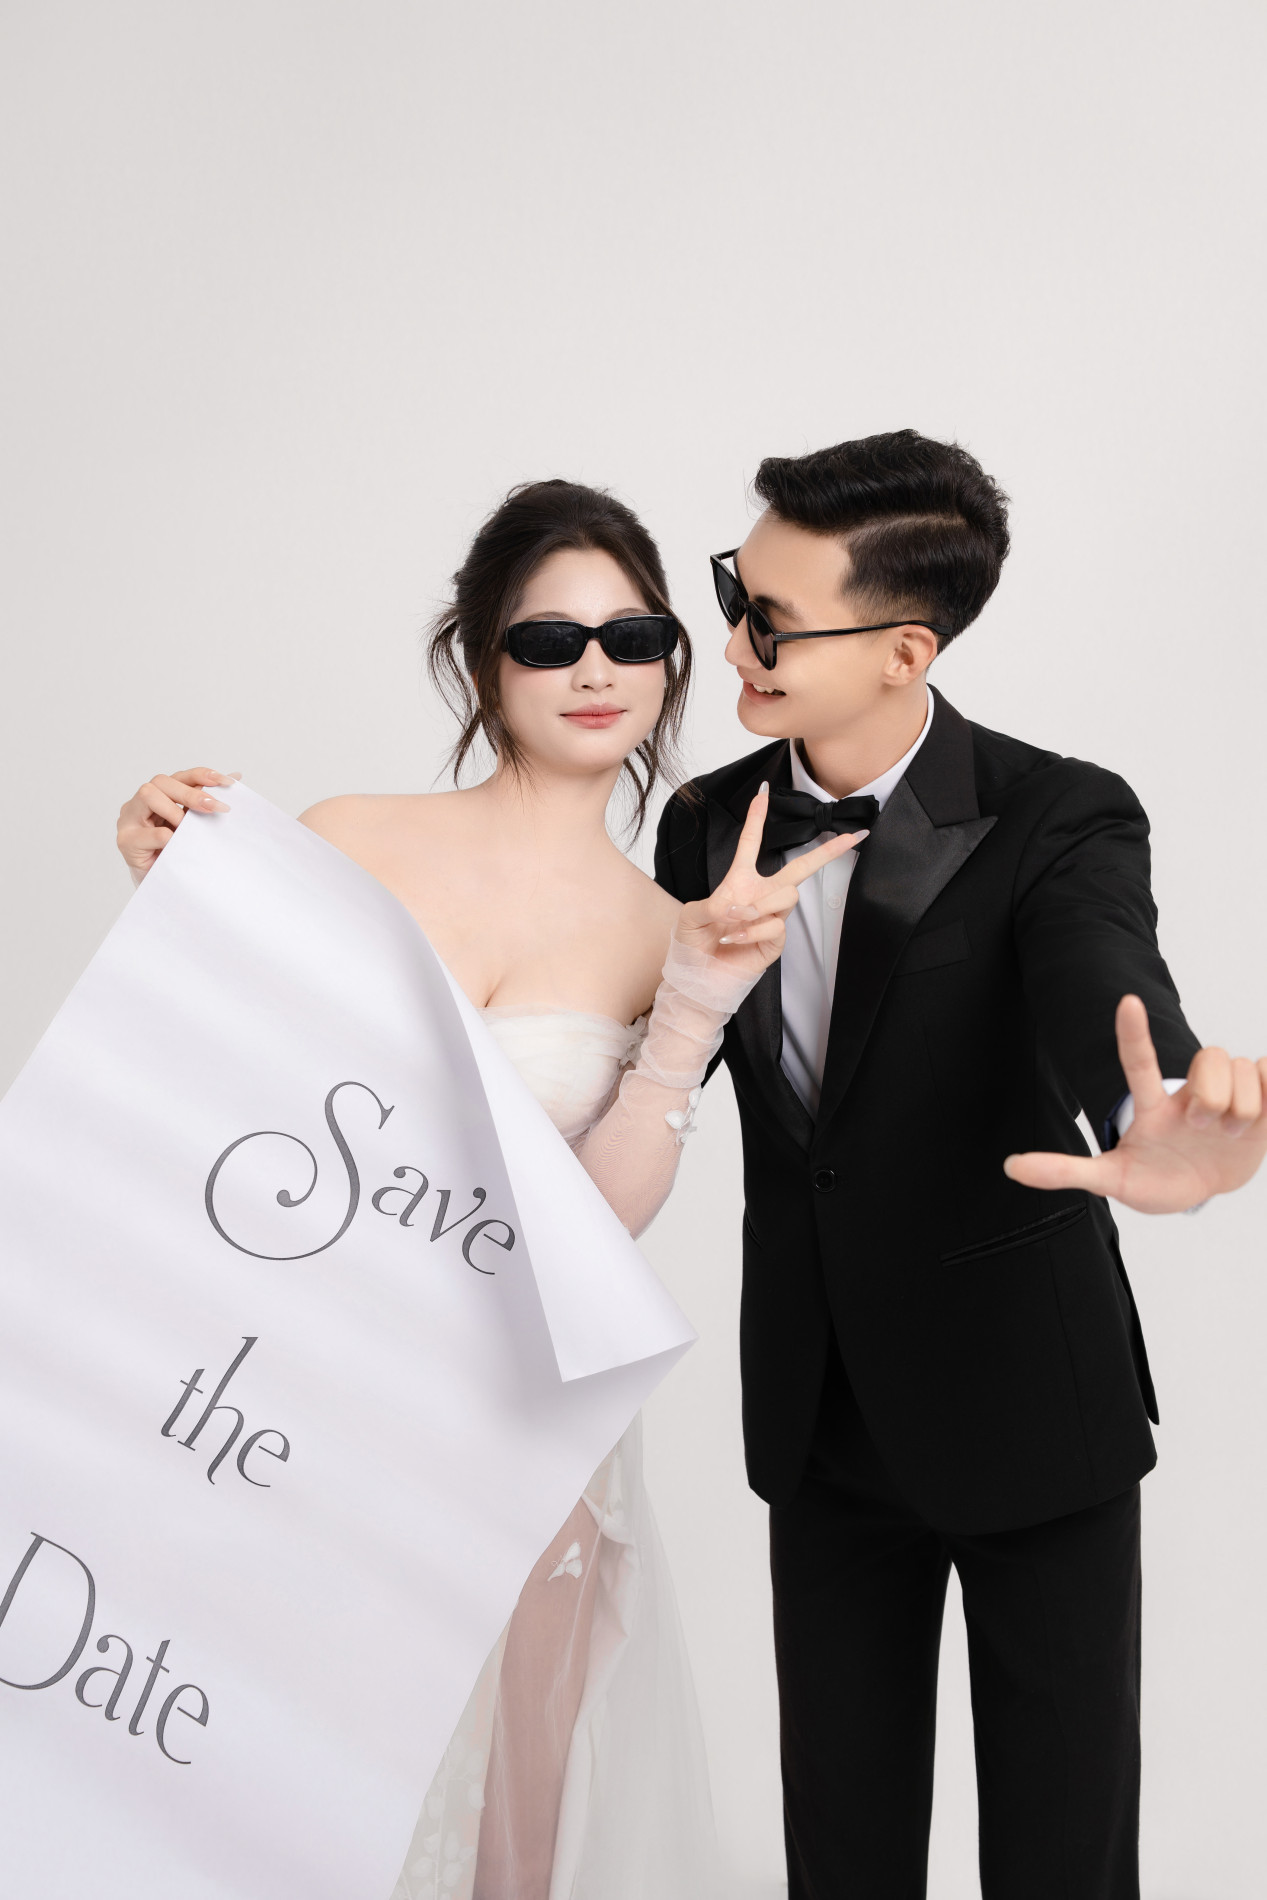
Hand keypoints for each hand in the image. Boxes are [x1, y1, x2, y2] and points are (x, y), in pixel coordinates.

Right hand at [116, 768, 236, 880]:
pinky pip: (146, 832)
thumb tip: (235, 776)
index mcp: (160, 795)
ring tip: (186, 828)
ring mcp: (129, 819)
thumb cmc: (177, 851)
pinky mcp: (126, 841)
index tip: (228, 783)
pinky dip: (164, 835)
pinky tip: (175, 843)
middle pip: (161, 781)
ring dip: (174, 810)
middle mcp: (141, 802)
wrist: (162, 883)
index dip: (203, 775)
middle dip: (191, 793)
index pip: (180, 776)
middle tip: (215, 807)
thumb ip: (207, 802)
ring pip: (148, 795)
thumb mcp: (194, 825)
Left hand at [674, 784, 867, 980]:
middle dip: (829, 851)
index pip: (751, 845)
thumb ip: (710, 904)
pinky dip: (753, 930)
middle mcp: (761, 896)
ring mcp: (771, 918)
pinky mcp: (775, 942)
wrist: (697, 978)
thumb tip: (735, 906)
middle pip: (802, 868)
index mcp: (739, 883)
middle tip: (853, 837)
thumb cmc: (692, 945)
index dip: (756, 819)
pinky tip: (735, 939)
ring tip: (734, 920)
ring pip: (788, 895)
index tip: (763, 792)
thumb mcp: (690, 916)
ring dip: (760, 905)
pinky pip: (777, 925)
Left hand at [1004, 994, 1266, 1212]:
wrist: (1199, 1188)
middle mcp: (1187, 1091)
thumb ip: (1065, 1170)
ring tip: (1231, 1132)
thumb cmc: (1151, 1181)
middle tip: (1204, 1128)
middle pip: (1210, 1060)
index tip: (1126, 1001)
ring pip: (1244, 1068)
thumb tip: (1010, 1166)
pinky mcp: (1259, 1102)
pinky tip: (1260, 1115)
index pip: (1140, 1063)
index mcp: (1151, 1106)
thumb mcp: (1110, 1180)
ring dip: (1244, 1107)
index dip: (1133, 1034)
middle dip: (1213, 1097)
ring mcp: (1224, 1093)